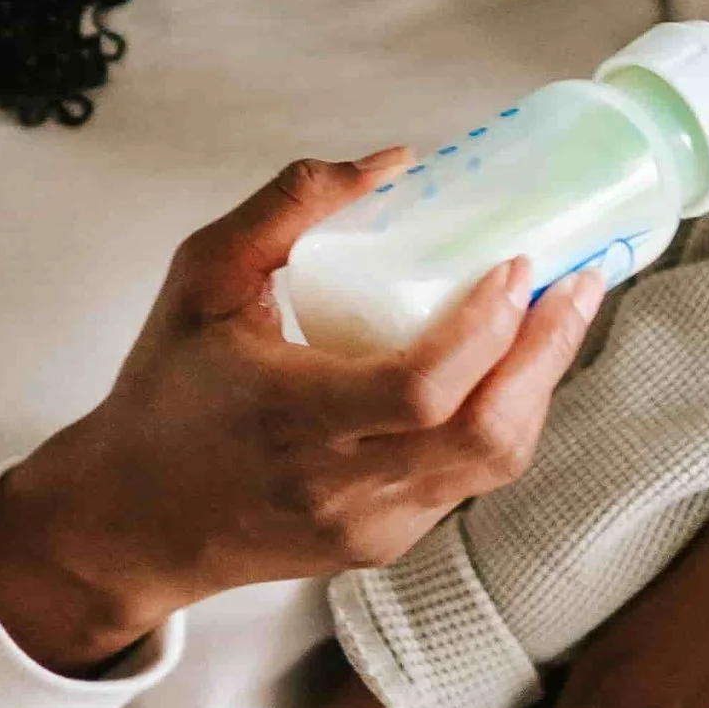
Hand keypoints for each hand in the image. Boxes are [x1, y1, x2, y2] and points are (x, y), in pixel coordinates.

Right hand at [0, 157, 604, 672]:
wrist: (131, 522)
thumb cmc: (165, 393)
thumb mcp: (202, 280)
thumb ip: (286, 208)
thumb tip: (392, 163)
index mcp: (295, 421)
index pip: (421, 390)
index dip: (487, 330)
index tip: (518, 264)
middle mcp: (343, 486)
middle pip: (486, 437)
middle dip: (548, 354)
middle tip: (577, 281)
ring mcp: (372, 526)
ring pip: (494, 465)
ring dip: (539, 386)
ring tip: (559, 316)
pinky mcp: (385, 544)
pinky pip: (468, 482)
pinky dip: (501, 420)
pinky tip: (510, 369)